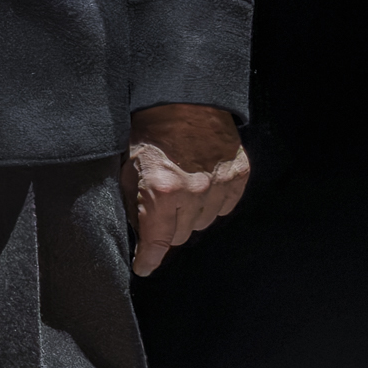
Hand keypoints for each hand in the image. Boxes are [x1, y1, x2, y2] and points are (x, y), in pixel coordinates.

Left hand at [125, 104, 250, 277]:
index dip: (148, 259)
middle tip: (161, 207)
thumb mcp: (129, 171)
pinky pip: (224, 208)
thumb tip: (140, 237)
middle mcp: (194, 192)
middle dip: (167, 227)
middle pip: (180, 236)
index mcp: (162, 191)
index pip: (157, 242)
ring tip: (182, 190)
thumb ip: (135, 207)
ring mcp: (219, 185)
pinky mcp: (238, 176)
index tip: (143, 266)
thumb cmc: (150, 134)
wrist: (183, 101)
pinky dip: (212, 202)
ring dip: (191, 215)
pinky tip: (201, 185)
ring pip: (203, 223)